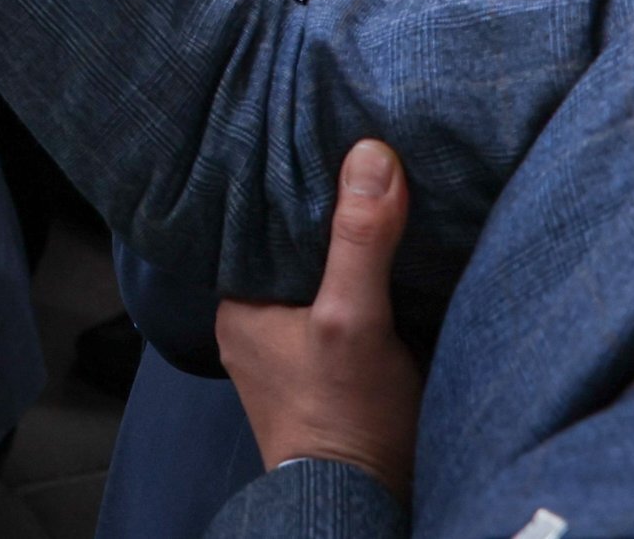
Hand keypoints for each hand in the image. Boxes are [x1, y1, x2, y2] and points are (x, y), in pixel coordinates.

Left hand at [217, 139, 421, 495]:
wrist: (365, 506)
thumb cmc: (346, 419)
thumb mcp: (354, 319)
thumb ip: (360, 240)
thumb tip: (371, 155)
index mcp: (237, 303)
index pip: (259, 218)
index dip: (293, 179)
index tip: (325, 133)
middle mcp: (255, 321)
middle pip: (293, 243)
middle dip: (327, 208)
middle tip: (363, 149)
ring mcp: (292, 346)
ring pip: (321, 272)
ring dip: (351, 243)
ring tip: (384, 186)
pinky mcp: (330, 365)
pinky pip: (344, 301)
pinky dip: (367, 278)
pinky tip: (396, 250)